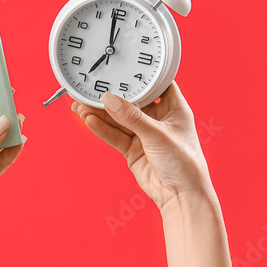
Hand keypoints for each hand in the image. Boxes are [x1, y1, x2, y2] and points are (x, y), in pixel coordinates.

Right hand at [71, 81, 213, 211]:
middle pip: (130, 102)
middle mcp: (157, 118)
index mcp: (173, 107)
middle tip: (89, 89)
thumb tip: (110, 100)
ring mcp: (143, 134)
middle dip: (110, 97)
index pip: (154, 84)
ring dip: (100, 113)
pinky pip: (114, 135)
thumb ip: (132, 117)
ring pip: (118, 119)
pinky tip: (89, 121)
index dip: (138, 76)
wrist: (181, 197)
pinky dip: (101, 128)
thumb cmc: (186, 164)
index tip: (119, 69)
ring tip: (81, 105)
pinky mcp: (132, 148)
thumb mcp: (158, 135)